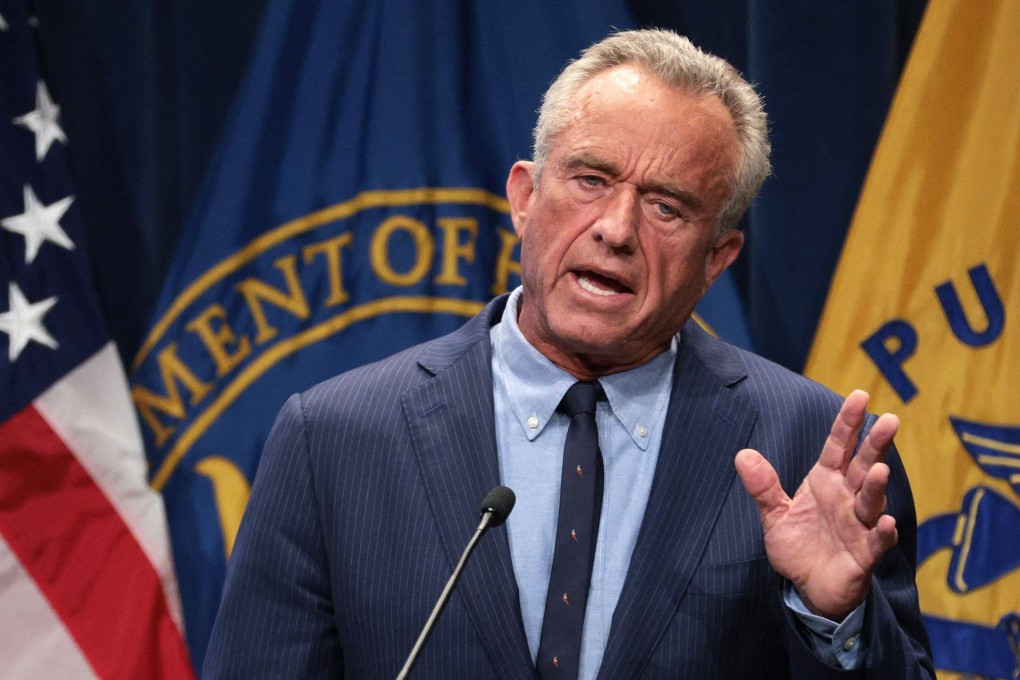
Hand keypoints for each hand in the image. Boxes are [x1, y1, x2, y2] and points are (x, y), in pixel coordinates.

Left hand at [734, 390, 898, 619]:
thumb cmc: (798, 545)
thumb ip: (763, 486)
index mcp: (826, 481)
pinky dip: (882, 533)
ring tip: (880, 469)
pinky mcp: (865, 553)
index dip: (848, 423)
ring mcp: (859, 524)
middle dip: (875, 444)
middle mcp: (847, 497)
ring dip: (877, 486)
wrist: (810, 587)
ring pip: (871, 500)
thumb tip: (742, 454)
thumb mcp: (775, 514)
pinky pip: (877, 541)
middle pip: (863, 465)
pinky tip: (887, 523)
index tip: (859, 396)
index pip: (838, 446)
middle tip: (890, 419)